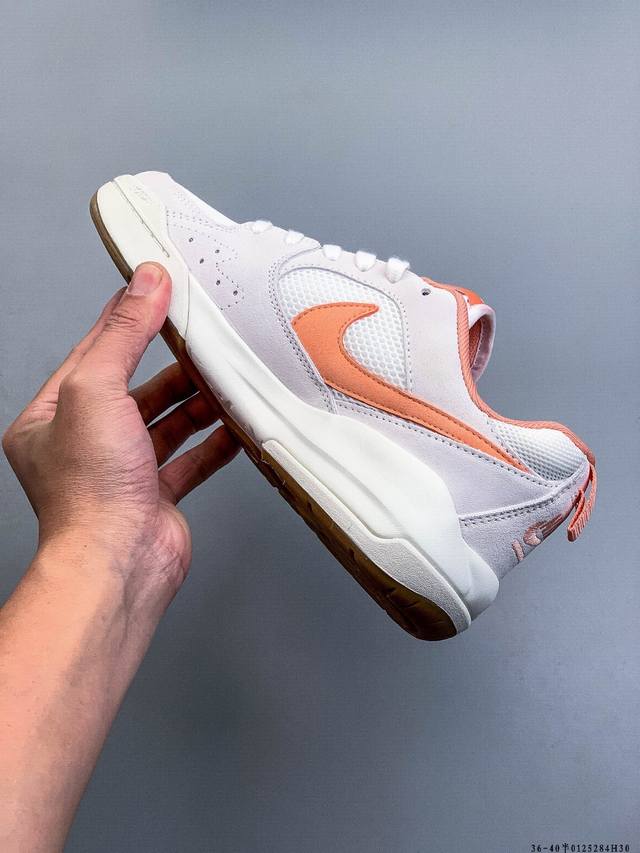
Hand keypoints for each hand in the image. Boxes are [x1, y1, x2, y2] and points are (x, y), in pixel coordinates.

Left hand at [2, 263, 238, 613]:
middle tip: (202, 338)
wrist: (118, 562)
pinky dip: (214, 441)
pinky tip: (234, 424)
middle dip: (171, 365)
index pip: (92, 354)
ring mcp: (121, 472)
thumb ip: (123, 334)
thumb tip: (144, 284)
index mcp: (51, 419)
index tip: (156, 291)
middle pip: (134, 389)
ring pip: (165, 424)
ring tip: (224, 376)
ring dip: (196, 401)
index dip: (125, 320)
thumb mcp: (96, 389)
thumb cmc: (90, 492)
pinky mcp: (155, 496)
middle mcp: (83, 446)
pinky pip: (190, 459)